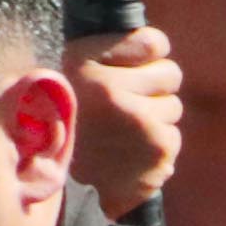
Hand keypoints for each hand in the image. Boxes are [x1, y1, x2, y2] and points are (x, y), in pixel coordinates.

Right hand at [66, 27, 182, 216]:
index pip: (153, 42)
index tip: (129, 67)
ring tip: (120, 132)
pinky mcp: (159, 148)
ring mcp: (139, 119)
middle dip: (153, 87)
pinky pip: (173, 136)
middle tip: (122, 105)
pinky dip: (156, 145)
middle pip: (170, 74)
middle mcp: (111, 88)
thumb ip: (108, 53)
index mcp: (84, 63)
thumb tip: (151, 43)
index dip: (145, 54)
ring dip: (154, 118)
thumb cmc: (64, 123)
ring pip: (173, 107)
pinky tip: (128, 153)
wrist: (52, 183)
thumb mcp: (70, 75)